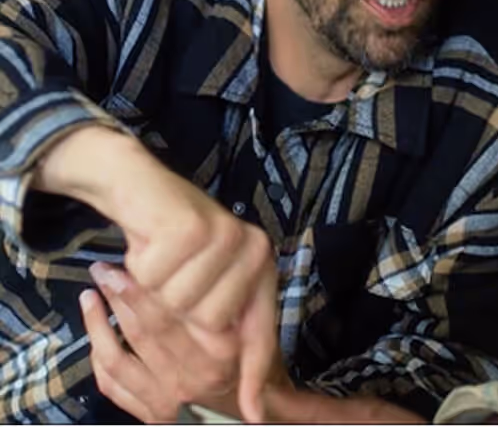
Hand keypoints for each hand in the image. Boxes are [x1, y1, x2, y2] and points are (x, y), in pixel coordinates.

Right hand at [39, 126, 278, 420]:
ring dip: (154, 288)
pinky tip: (147, 245)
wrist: (146, 189)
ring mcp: (227, 234)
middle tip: (165, 284)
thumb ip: (224, 332)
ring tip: (159, 262)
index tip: (254, 416)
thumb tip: (251, 405)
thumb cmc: (175, 245)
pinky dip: (139, 267)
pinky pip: (154, 277)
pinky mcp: (193, 225)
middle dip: (176, 314)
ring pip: (179, 303)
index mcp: (261, 266)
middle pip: (209, 325)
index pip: (259, 330)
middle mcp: (254, 248)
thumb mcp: (207, 288)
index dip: (254, 372)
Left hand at [82, 263, 293, 421]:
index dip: (142, 290)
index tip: (126, 265)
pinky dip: (97, 360)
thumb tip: (192, 273)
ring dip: (98, 325)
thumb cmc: (258, 368)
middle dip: (118, 298)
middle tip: (103, 270)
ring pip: (117, 359)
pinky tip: (94, 336)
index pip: (168, 318)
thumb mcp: (258, 335)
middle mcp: (187, 381)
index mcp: (214, 358)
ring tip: (90, 296)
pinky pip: (113, 386)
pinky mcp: (150, 415)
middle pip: (140, 333)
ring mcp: (164, 401)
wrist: (260, 415)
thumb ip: (229, 311)